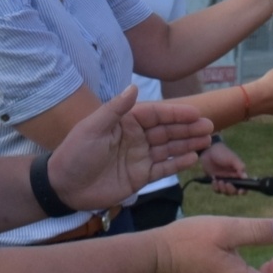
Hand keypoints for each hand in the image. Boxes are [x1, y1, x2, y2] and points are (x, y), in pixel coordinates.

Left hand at [49, 88, 213, 209]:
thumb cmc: (75, 153)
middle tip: (209, 127)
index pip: (156, 114)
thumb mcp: (92, 128)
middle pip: (167, 130)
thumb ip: (115, 109)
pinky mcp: (140, 177)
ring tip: (207, 141)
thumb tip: (134, 86)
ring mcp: (140, 157)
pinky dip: (178, 164)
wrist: (63, 187)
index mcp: (126, 122)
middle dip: (188, 128)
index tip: (196, 113)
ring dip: (187, 144)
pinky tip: (193, 159)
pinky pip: (163, 168)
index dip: (176, 113)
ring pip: (169, 148)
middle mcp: (136, 138)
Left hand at [200, 141, 248, 194]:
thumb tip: (245, 177)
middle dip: (230, 190)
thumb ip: (240, 167)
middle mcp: (232, 178)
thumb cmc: (222, 152)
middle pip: (234, 191)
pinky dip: (215, 187)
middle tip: (226, 183)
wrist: (208, 150)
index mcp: (239, 173)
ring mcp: (224, 180)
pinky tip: (213, 180)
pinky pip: (217, 190)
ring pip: (225, 192)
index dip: (243, 190)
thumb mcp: (232, 158)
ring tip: (218, 180)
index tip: (239, 191)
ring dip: (222, 189)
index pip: (244, 185)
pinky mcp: (216, 181)